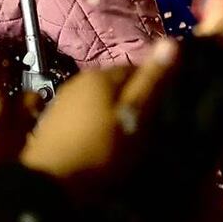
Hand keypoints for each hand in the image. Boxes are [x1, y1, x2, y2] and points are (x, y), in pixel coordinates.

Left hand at [20, 39, 178, 196]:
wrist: (51, 180)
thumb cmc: (100, 149)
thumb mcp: (133, 116)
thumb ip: (151, 81)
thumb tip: (171, 41)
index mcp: (99, 75)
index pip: (136, 68)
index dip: (155, 85)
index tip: (169, 107)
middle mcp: (78, 80)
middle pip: (116, 83)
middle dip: (134, 98)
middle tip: (153, 125)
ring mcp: (63, 99)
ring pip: (100, 98)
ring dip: (115, 111)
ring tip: (131, 136)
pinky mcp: (55, 119)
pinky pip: (86, 112)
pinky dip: (99, 121)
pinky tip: (106, 141)